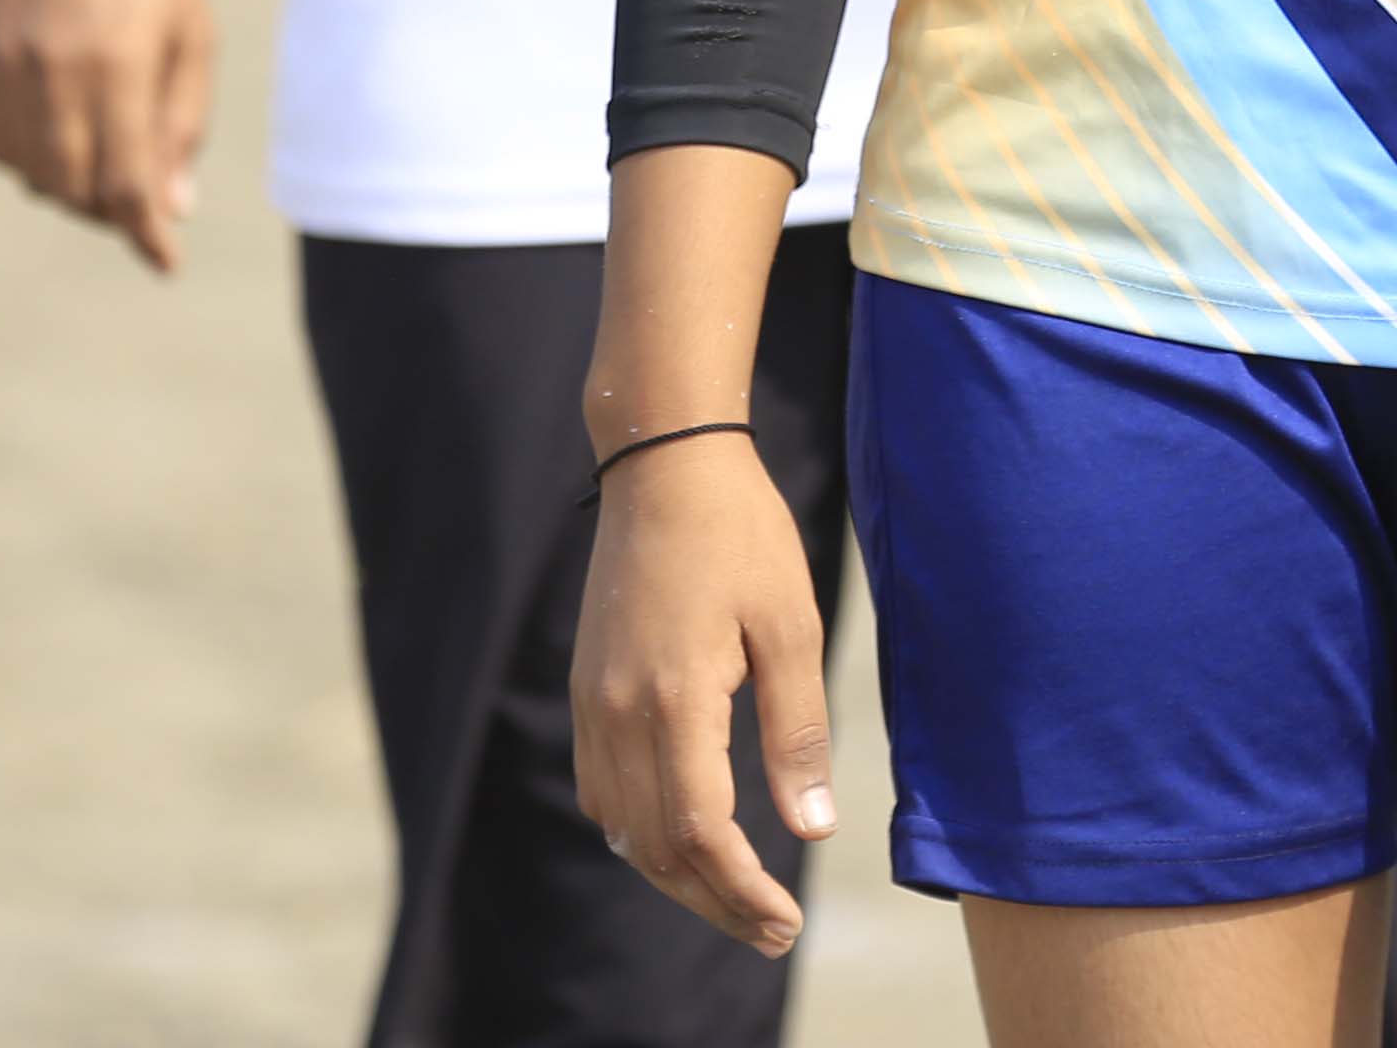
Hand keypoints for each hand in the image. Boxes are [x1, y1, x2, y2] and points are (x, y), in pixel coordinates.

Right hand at [0, 0, 213, 270]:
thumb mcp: (192, 35)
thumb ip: (182, 124)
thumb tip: (171, 208)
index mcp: (120, 66)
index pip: (128, 182)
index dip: (147, 233)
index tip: (165, 263)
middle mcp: (57, 72)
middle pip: (75, 190)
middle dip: (111, 210)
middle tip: (138, 196)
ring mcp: (8, 66)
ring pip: (32, 175)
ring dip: (69, 188)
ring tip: (102, 159)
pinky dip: (28, 159)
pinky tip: (58, 133)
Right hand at [574, 430, 833, 953]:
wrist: (665, 465)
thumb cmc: (742, 536)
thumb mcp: (791, 628)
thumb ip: (796, 732)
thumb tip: (809, 831)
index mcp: (674, 698)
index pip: (698, 831)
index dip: (739, 890)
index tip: (784, 921)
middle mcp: (618, 712)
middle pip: (656, 847)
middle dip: (715, 901)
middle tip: (773, 931)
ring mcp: (593, 702)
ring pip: (623, 828)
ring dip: (676, 875)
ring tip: (738, 898)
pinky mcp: (588, 689)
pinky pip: (603, 790)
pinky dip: (642, 832)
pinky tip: (686, 837)